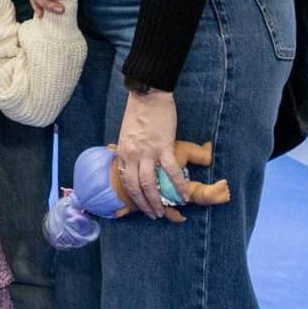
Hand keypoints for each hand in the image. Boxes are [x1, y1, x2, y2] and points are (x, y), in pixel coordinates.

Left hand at [114, 89, 188, 218]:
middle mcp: (132, 154)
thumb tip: (134, 162)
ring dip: (158, 200)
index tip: (139, 206)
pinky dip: (179, 186)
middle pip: (136, 186)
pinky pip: (171, 172)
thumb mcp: (126, 133)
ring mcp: (147, 152)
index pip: (125, 179)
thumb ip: (129, 149)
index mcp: (123, 151)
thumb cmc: (139, 112)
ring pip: (151, 184)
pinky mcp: (163, 147)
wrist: (148, 94)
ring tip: (166, 210)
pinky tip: (184, 196)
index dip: (133, 196)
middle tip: (154, 214)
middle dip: (145, 204)